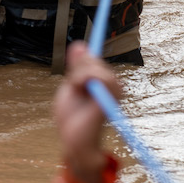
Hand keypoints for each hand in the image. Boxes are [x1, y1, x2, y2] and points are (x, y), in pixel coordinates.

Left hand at [54, 42, 119, 182]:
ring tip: (76, 88)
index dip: (86, 53)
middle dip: (76, 67)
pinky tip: (80, 86)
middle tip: (73, 84)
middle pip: (92, 59)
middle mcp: (111, 84)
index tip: (83, 46)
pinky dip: (85, 75)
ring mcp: (113, 90)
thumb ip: (76, 67)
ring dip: (78, 73)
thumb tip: (80, 44)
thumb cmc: (72, 117)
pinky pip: (101, 75)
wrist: (73, 139)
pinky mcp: (110, 96)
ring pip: (93, 65)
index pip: (94, 59)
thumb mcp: (70, 86)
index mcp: (102, 81)